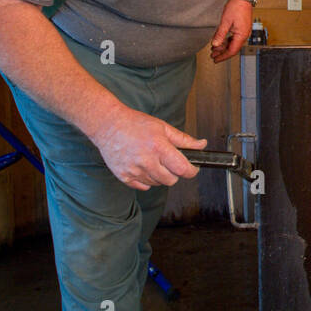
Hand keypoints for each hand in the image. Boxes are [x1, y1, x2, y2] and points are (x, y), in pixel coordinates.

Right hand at [90, 106, 207, 189]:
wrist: (108, 125)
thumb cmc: (135, 124)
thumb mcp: (163, 127)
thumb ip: (184, 139)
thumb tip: (202, 145)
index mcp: (159, 147)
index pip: (183, 169)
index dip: (192, 171)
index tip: (192, 168)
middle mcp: (146, 161)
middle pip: (171, 180)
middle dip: (174, 172)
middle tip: (169, 161)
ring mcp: (134, 170)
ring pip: (158, 184)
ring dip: (160, 176)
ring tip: (153, 160)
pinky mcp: (124, 176)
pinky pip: (143, 187)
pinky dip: (146, 180)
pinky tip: (143, 166)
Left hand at [210, 0, 252, 62]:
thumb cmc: (236, 8)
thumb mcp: (225, 22)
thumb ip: (220, 34)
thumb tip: (215, 44)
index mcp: (241, 35)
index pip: (232, 51)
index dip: (223, 56)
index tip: (216, 59)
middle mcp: (244, 35)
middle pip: (233, 48)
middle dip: (222, 53)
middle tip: (213, 55)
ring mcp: (243, 31)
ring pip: (233, 43)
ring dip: (224, 46)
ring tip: (214, 49)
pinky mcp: (242, 28)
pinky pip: (234, 38)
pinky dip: (227, 40)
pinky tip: (220, 41)